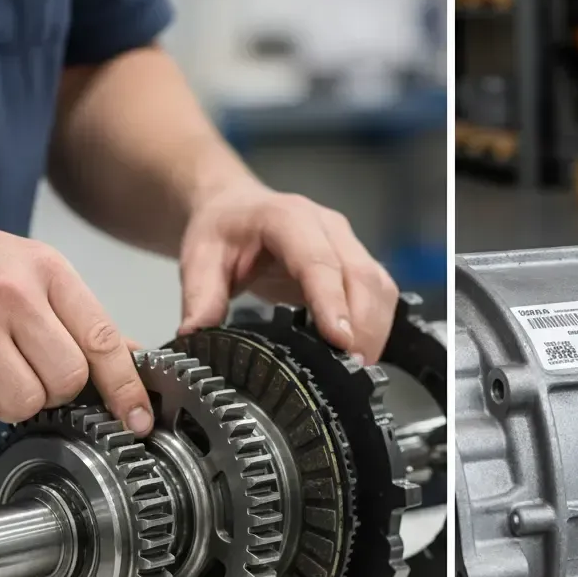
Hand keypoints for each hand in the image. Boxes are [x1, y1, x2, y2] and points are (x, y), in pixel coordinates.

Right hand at [0, 217, 152, 432]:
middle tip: (31, 370)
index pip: (103, 340)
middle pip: (67, 380)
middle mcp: (12, 294)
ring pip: (23, 402)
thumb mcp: (30, 269)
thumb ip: (78, 315)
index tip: (138, 418)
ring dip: (12, 400)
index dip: (126, 387)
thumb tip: (130, 357)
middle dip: (55, 390)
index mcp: (47, 271)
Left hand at [177, 180, 398, 363]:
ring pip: (379, 286)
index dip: (333, 302)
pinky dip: (377, 326)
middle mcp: (328, 226)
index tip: (341, 341)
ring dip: (376, 330)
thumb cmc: (222, 229)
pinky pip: (381, 293)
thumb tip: (196, 336)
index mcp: (287, 218)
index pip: (319, 262)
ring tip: (359, 368)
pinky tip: (362, 352)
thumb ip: (200, 296)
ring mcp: (349, 242)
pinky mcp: (359, 261)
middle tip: (352, 370)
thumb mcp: (199, 258)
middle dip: (363, 327)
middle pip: (361, 276)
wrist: (235, 206)